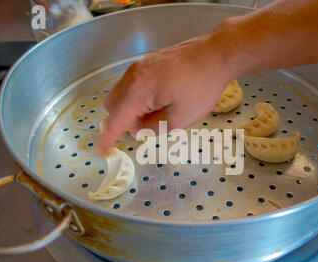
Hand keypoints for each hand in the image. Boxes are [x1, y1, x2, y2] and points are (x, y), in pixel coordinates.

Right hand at [97, 33, 232, 154]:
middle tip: (150, 128)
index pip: (116, 120)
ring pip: (122, 94)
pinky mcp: (148, 63)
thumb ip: (155, 128)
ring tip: (161, 112)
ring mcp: (139, 67)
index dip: (108, 138)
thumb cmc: (202, 85)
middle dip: (125, 121)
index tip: (102, 151)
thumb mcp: (181, 118)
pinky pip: (132, 84)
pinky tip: (163, 99)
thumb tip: (141, 131)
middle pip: (113, 106)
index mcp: (138, 91)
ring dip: (133, 109)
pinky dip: (139, 98)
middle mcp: (133, 76)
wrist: (216, 54)